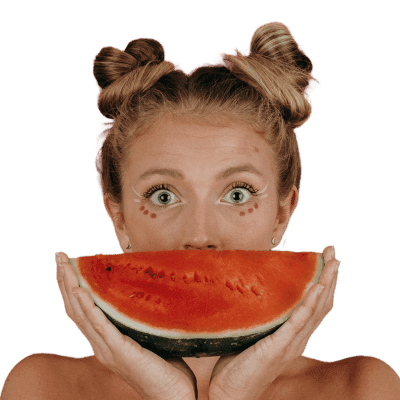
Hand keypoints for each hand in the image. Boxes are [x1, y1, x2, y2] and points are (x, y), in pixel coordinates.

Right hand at [55, 252, 197, 399]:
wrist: (173, 396)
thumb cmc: (164, 367)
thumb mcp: (146, 336)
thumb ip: (137, 319)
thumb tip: (142, 294)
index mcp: (105, 341)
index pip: (82, 310)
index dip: (72, 287)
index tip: (68, 264)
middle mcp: (101, 345)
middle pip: (75, 308)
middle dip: (65, 280)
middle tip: (59, 256)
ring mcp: (108, 349)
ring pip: (82, 314)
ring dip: (71, 287)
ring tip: (64, 265)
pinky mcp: (120, 352)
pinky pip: (100, 327)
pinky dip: (88, 308)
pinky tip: (80, 291)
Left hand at [208, 245, 339, 399]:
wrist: (231, 389)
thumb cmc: (241, 360)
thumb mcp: (256, 330)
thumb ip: (263, 314)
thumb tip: (254, 286)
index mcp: (294, 334)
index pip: (315, 305)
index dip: (323, 282)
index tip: (325, 258)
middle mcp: (298, 338)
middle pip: (321, 303)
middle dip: (330, 276)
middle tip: (333, 252)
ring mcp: (291, 343)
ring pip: (316, 310)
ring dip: (326, 284)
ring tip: (332, 263)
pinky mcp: (278, 347)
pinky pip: (298, 323)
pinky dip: (310, 304)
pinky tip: (317, 288)